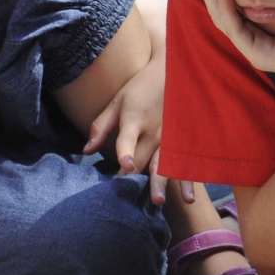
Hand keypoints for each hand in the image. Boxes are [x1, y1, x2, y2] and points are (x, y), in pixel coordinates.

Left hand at [82, 50, 191, 205]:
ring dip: (162, 184)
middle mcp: (153, 131)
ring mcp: (170, 138)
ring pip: (164, 166)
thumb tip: (86, 151)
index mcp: (134, 118)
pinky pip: (182, 164)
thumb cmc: (139, 88)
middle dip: (135, 180)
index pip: (127, 138)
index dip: (126, 152)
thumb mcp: (117, 101)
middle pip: (143, 161)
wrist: (172, 72)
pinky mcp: (182, 142)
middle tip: (128, 198)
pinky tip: (188, 197)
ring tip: (159, 202)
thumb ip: (101, 126)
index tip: (126, 166)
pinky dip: (186, 181)